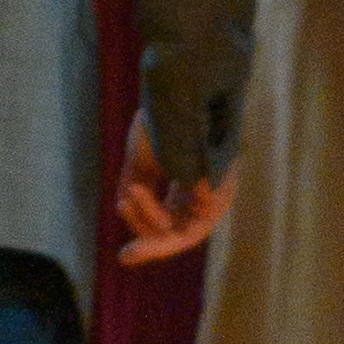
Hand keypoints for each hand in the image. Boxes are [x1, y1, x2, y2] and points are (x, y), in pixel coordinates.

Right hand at [118, 115, 223, 260]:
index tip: (123, 255)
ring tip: (126, 194)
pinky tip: (136, 192)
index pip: (170, 222)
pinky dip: (161, 213)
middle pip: (180, 233)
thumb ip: (136, 183)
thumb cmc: (164, 117)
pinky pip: (193, 219)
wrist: (178, 87)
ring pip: (184, 230)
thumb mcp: (143, 156)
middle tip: (125, 256)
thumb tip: (121, 208)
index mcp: (188, 185)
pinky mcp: (222, 188)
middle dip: (150, 245)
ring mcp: (217, 192)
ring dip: (150, 219)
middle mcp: (206, 194)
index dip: (145, 236)